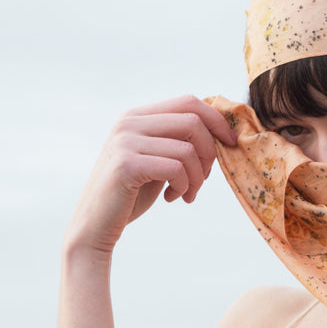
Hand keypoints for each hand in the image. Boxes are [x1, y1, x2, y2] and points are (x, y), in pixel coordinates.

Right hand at [65, 94, 236, 254]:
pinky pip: (176, 169)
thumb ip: (178, 141)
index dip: (216, 120)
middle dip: (210, 152)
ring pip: (188, 149)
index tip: (230, 142)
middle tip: (205, 179)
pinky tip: (173, 198)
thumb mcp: (157, 160)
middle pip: (193, 121)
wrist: (95, 225)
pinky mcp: (126, 165)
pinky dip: (184, 186)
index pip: (189, 102)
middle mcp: (129, 122)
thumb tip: (220, 131)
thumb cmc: (131, 194)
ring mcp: (125, 142)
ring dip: (198, 177)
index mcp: (137, 116)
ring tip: (188, 194)